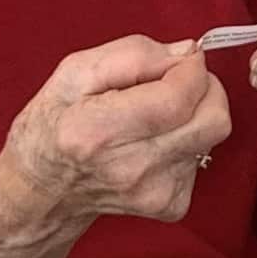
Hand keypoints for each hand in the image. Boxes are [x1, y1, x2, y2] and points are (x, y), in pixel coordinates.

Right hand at [4, 35, 231, 233]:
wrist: (43, 191)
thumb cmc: (53, 126)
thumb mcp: (74, 72)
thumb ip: (133, 54)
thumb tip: (187, 52)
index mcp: (98, 131)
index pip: (178, 97)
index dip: (191, 68)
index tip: (181, 58)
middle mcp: (131, 168)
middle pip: (213, 120)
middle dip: (207, 87)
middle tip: (178, 79)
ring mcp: (154, 192)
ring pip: (212, 135)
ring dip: (194, 112)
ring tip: (154, 113)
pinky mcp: (171, 205)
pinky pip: (203, 156)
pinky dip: (187, 138)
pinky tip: (154, 140)